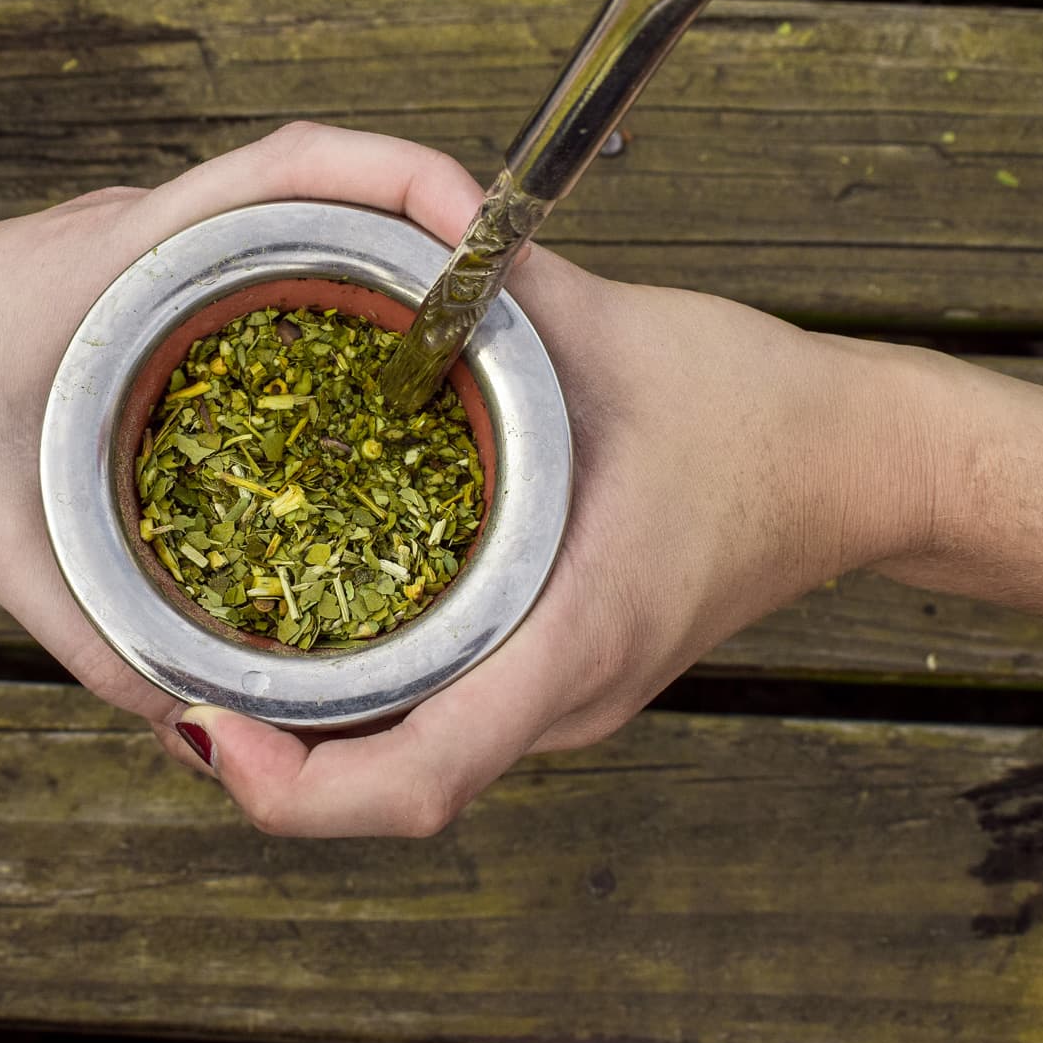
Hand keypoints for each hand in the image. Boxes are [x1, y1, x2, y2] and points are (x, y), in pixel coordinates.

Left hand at [0, 123, 487, 723]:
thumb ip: (92, 629)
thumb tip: (193, 714)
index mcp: (128, 257)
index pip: (294, 168)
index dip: (404, 179)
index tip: (482, 229)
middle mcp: (144, 236)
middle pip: (316, 194)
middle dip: (416, 234)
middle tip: (491, 321)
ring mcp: (132, 254)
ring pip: (280, 233)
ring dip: (364, 268)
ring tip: (439, 356)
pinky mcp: (115, 288)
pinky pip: (237, 276)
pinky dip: (302, 308)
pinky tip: (330, 397)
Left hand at [157, 251, 939, 832]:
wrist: (862, 460)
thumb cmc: (755, 410)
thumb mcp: (605, 337)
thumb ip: (474, 296)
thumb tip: (363, 251)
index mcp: (570, 638)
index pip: (414, 783)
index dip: (290, 787)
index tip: (205, 726)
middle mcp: (568, 697)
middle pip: (393, 791)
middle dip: (271, 761)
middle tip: (180, 684)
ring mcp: (577, 701)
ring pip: (418, 765)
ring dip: (316, 738)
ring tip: (225, 659)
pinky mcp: (576, 678)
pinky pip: (450, 717)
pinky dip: (373, 699)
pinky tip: (320, 631)